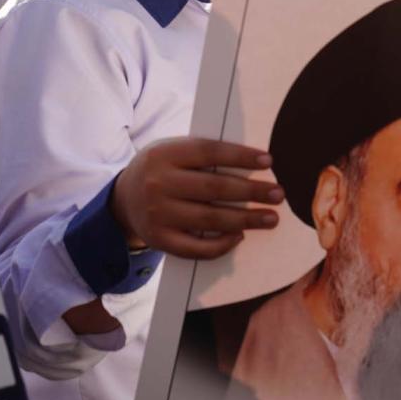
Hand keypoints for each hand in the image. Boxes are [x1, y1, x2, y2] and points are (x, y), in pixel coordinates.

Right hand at [110, 138, 282, 259]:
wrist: (122, 200)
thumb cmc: (160, 170)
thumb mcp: (171, 151)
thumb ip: (201, 155)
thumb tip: (252, 165)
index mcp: (164, 154)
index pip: (208, 152)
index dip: (240, 157)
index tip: (268, 161)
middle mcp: (158, 184)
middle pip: (214, 188)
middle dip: (251, 192)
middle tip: (278, 194)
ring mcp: (158, 214)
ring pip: (210, 219)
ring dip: (246, 219)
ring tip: (271, 218)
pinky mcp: (160, 240)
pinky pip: (197, 248)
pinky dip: (222, 244)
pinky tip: (239, 236)